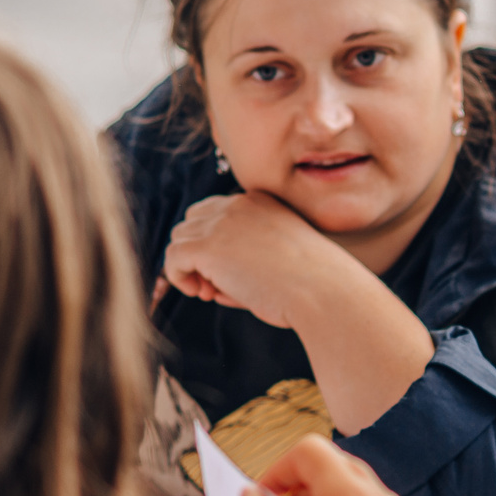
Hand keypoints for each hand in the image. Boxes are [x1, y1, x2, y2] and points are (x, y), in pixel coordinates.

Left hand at [162, 192, 360, 333]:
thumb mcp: (280, 259)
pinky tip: (203, 293)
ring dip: (189, 267)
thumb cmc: (313, 284)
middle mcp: (237, 205)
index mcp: (259, 201)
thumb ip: (245, 260)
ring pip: (179, 240)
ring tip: (211, 291)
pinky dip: (179, 277)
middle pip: (191, 223)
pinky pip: (172, 258)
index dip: (214, 243)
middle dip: (198, 253)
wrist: (324, 291)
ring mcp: (220, 223)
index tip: (229, 273)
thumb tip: (211, 285)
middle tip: (216, 285)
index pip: (215, 213)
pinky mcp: (206, 247)